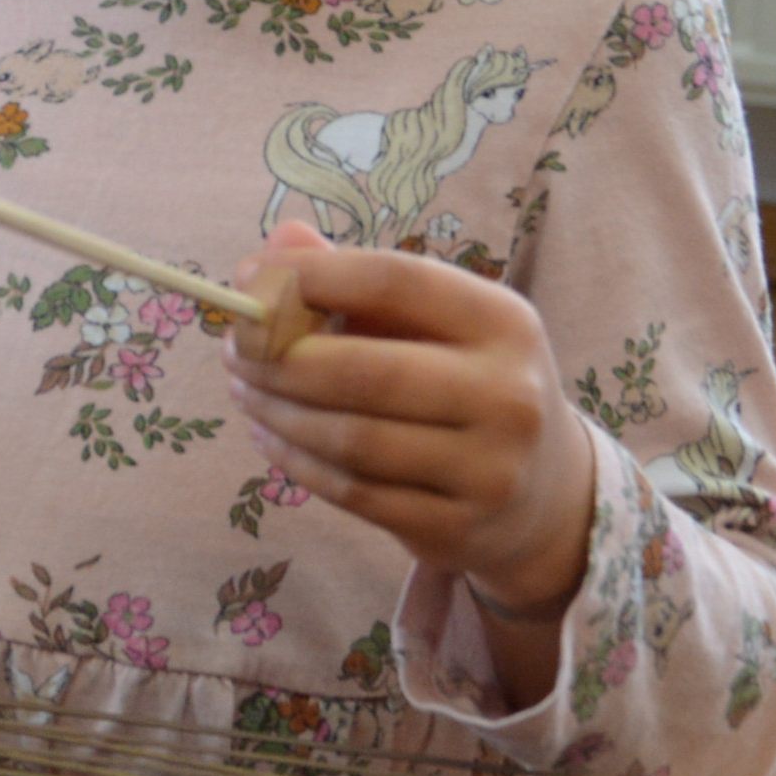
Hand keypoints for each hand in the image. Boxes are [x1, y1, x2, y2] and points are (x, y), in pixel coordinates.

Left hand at [221, 221, 596, 637]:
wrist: (543, 495)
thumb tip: (272, 248)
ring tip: (243, 389)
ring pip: (349, 438)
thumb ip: (355, 280)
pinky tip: (269, 435)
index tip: (250, 277)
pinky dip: (294, 460)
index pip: (395, 281)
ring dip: (276, 411)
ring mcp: (486, 470)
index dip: (311, 276)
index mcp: (504, 322)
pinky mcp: (454, 527)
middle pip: (363, 369)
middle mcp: (506, 394)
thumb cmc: (466, 383)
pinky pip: (350, 491)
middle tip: (233, 348)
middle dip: (277, 356)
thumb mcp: (435, 322)